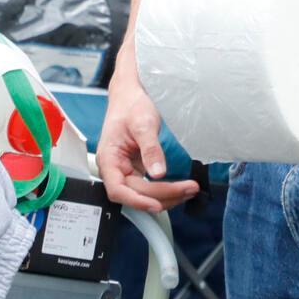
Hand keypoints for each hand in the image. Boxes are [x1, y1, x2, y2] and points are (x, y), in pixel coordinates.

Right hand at [94, 79, 198, 212]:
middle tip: (189, 188)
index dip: (137, 201)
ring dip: (167, 196)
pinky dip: (165, 189)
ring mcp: (126, 170)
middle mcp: (115, 168)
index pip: (118, 190)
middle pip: (137, 193)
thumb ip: (151, 149)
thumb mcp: (143, 124)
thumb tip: (158, 172)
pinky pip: (149, 186)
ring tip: (190, 189)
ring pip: (145, 193)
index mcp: (109, 159)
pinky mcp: (136, 169)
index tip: (157, 204)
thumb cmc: (131, 105)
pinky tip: (180, 188)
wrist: (131, 95)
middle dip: (163, 195)